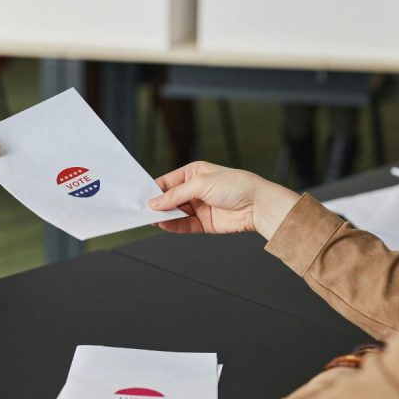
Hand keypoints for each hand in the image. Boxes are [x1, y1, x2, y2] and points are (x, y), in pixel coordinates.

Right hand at [149, 161, 299, 239]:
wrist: (258, 205)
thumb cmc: (236, 185)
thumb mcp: (201, 184)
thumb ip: (176, 194)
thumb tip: (155, 202)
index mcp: (193, 173)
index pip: (167, 182)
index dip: (154, 190)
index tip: (141, 198)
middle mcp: (195, 189)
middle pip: (169, 199)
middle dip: (157, 205)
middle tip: (143, 211)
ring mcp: (199, 207)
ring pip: (175, 213)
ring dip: (164, 217)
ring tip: (151, 220)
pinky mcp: (203, 222)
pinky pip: (184, 225)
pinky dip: (173, 226)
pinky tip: (164, 225)